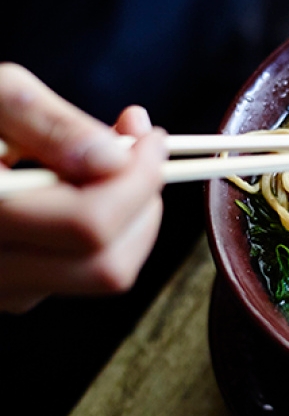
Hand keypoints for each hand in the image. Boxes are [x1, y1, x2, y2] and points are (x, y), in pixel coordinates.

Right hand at [0, 63, 167, 312]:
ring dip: (133, 216)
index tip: (147, 133)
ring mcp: (3, 289)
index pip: (90, 225)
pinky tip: (86, 187)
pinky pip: (86, 272)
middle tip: (141, 149)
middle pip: (109, 264)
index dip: (138, 177)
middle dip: (144, 201)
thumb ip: (48, 123)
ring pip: (107, 274)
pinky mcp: (16, 292)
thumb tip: (113, 160)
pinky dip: (110, 229)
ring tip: (115, 162)